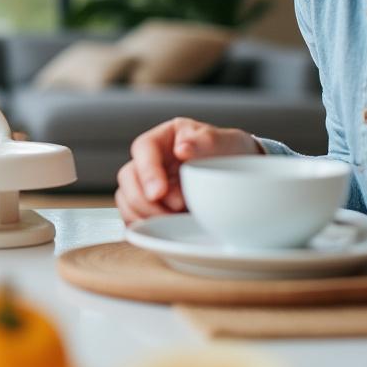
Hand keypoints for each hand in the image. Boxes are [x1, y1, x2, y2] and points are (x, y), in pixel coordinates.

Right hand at [115, 117, 260, 223]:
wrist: (240, 177)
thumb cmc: (229, 154)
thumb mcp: (225, 142)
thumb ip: (205, 142)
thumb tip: (182, 148)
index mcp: (164, 138)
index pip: (143, 148)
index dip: (147, 171)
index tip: (159, 192)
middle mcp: (149, 160)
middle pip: (128, 177)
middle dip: (145, 199)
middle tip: (176, 208)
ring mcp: (145, 183)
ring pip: (126, 199)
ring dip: (146, 215)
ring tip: (175, 219)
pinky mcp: (148, 205)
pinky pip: (132, 217)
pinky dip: (144, 225)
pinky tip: (165, 228)